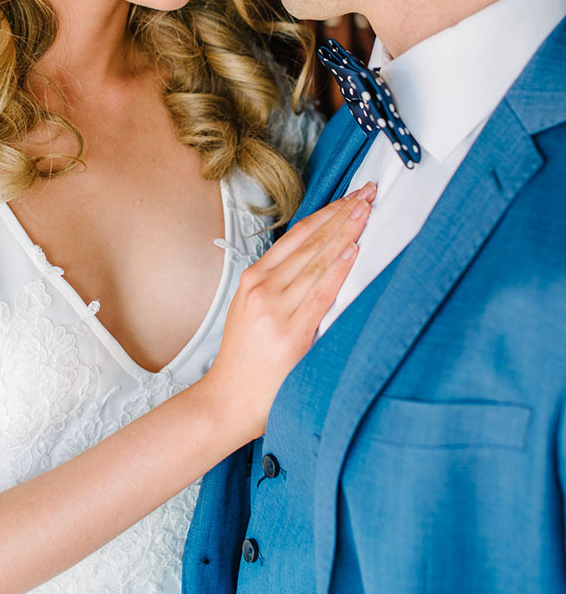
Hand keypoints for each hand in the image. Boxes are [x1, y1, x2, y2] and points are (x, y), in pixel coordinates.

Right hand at [201, 183, 375, 442]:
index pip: (297, 236)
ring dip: (345, 231)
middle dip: (342, 213)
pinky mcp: (291, 332)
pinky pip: (321, 292)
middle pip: (311, 242)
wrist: (226, 402)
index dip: (326, 213)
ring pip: (317, 260)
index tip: (349, 197)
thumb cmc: (244, 363)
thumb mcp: (252, 312)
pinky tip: (353, 248)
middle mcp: (262, 288)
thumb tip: (318, 265)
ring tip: (367, 209)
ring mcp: (276, 308)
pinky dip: (338, 267)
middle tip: (367, 192)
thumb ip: (279, 288)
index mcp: (253, 280)